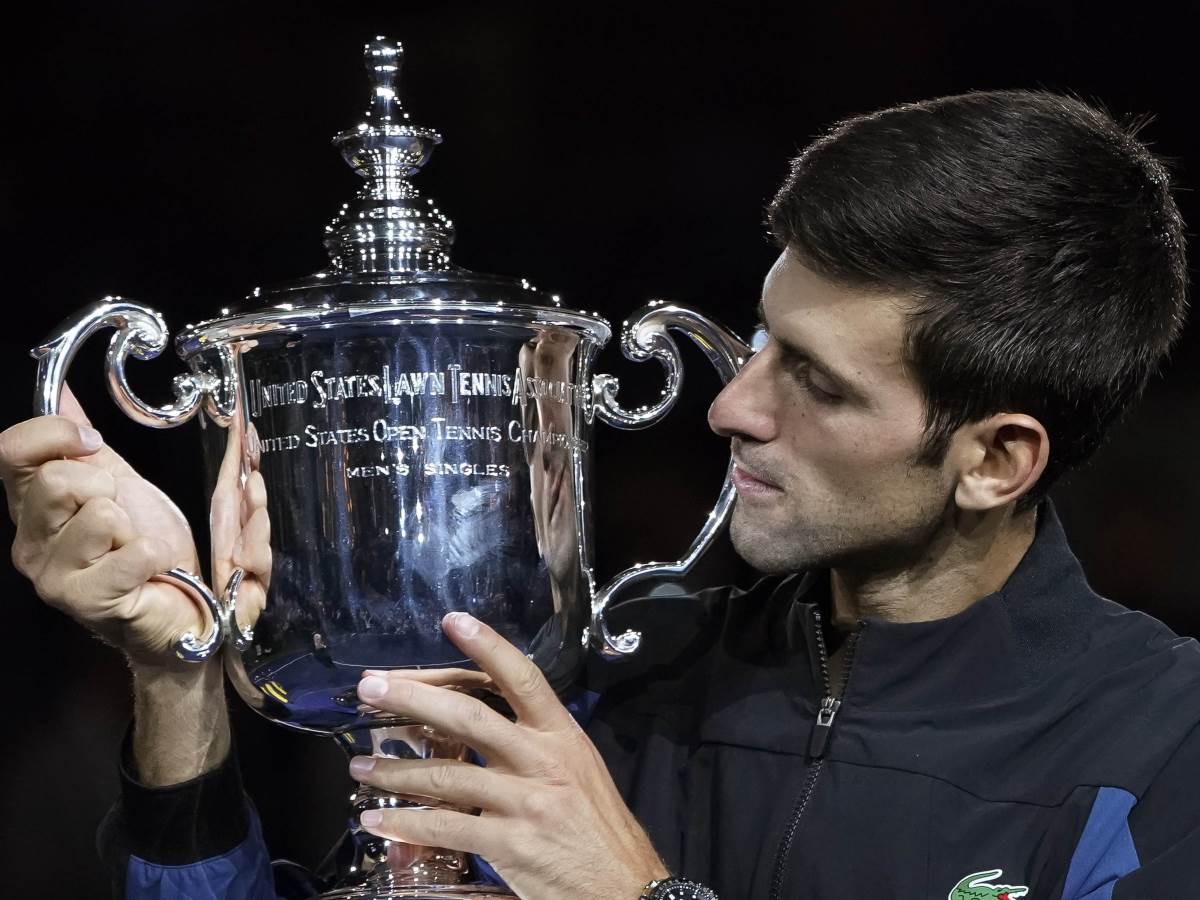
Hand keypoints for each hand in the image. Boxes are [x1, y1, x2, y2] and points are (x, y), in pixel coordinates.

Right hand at [1, 384, 205, 670]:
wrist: (184, 605)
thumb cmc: (149, 548)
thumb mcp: (119, 480)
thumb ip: (81, 440)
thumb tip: (59, 391)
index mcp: (33, 507)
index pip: (10, 453)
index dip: (54, 435)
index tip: (92, 444)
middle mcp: (31, 543)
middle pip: (57, 480)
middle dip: (106, 487)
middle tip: (122, 515)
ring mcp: (53, 576)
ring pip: (97, 514)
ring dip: (132, 525)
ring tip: (133, 546)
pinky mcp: (88, 601)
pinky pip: (131, 551)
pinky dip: (153, 552)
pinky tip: (150, 568)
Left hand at [351, 613, 669, 899]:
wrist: (627, 888)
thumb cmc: (597, 828)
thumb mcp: (578, 771)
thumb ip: (535, 747)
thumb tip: (482, 731)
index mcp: (563, 736)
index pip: (523, 679)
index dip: (488, 647)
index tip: (454, 621)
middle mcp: (544, 761)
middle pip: (470, 717)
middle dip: (414, 698)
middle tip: (371, 687)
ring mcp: (526, 802)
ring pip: (448, 774)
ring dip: (396, 768)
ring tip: (361, 763)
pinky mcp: (511, 845)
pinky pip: (447, 827)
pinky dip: (407, 822)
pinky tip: (379, 819)